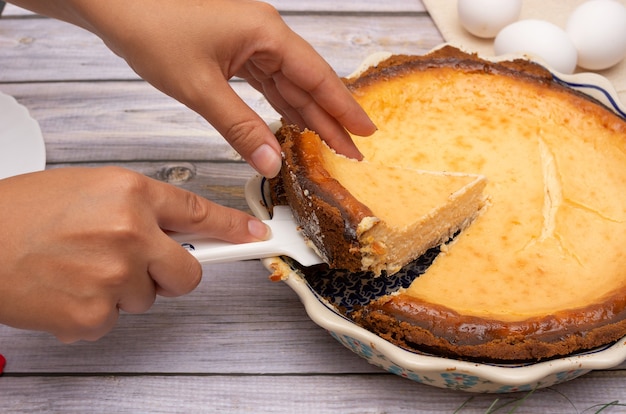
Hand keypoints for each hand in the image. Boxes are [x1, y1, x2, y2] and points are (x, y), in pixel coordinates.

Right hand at [0, 167, 268, 341]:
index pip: (199, 213)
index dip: (233, 228)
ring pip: (147, 298)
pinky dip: (93, 312)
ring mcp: (114, 276)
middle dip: (170, 274)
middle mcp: (130, 233)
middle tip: (135, 265)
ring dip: (122, 290)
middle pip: (188, 273)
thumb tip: (180, 231)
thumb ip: (140, 208)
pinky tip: (65, 290)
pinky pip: (113, 320)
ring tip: (80, 269)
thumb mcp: (90, 189)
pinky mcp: (93, 315)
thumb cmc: (22, 212)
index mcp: (130, 194)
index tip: (256, 236)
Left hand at [34, 0, 376, 176]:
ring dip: (307, 113)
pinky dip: (280, 104)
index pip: (317, 77)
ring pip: (288, 83)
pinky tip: (292, 121)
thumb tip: (270, 163)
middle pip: (308, 81)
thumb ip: (239, 127)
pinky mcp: (234, 49)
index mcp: (266, 33)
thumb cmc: (152, 28)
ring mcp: (250, 40)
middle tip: (353, 149)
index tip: (365, 132)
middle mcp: (264, 33)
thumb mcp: (200, 87)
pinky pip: (266, 81)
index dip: (343, 109)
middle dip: (330, 117)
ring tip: (329, 142)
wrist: (115, 2)